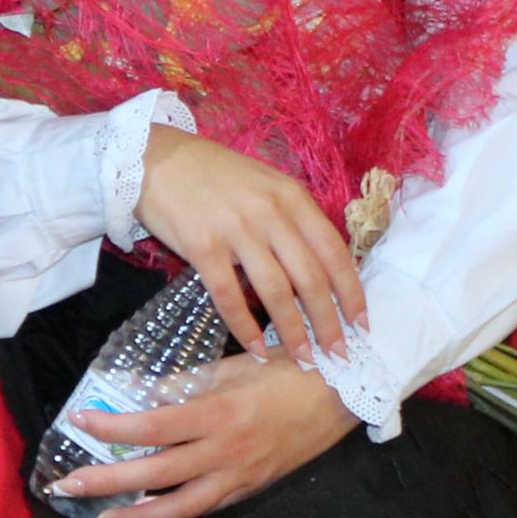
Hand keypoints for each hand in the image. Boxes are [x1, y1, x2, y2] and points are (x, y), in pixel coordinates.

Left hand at [45, 347, 356, 517]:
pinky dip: (173, 514)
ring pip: (178, 506)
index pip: (153, 425)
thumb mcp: (235, 366)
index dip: (113, 428)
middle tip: (65, 485)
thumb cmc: (289, 370)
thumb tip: (136, 393)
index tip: (79, 422)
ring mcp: (239, 477)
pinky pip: (205, 507)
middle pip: (155, 473)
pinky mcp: (250, 489)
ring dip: (135, 517)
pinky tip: (146, 517)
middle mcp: (225, 452)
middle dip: (107, 481)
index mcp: (220, 412)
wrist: (344, 397)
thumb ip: (184, 384)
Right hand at [134, 127, 364, 355]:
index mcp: (292, 196)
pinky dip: (245, 327)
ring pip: (275, 291)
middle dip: (328, 321)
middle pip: (310, 277)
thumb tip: (320, 267)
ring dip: (292, 330)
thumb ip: (292, 219)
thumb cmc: (214, 174)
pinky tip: (256, 348)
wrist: (155, 159)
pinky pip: (230, 296)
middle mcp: (270, 213)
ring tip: (304, 358)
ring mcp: (236, 230)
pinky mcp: (202, 247)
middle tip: (338, 354)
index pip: (333, 250)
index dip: (351, 291)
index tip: (361, 323)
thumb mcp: (265, 184)